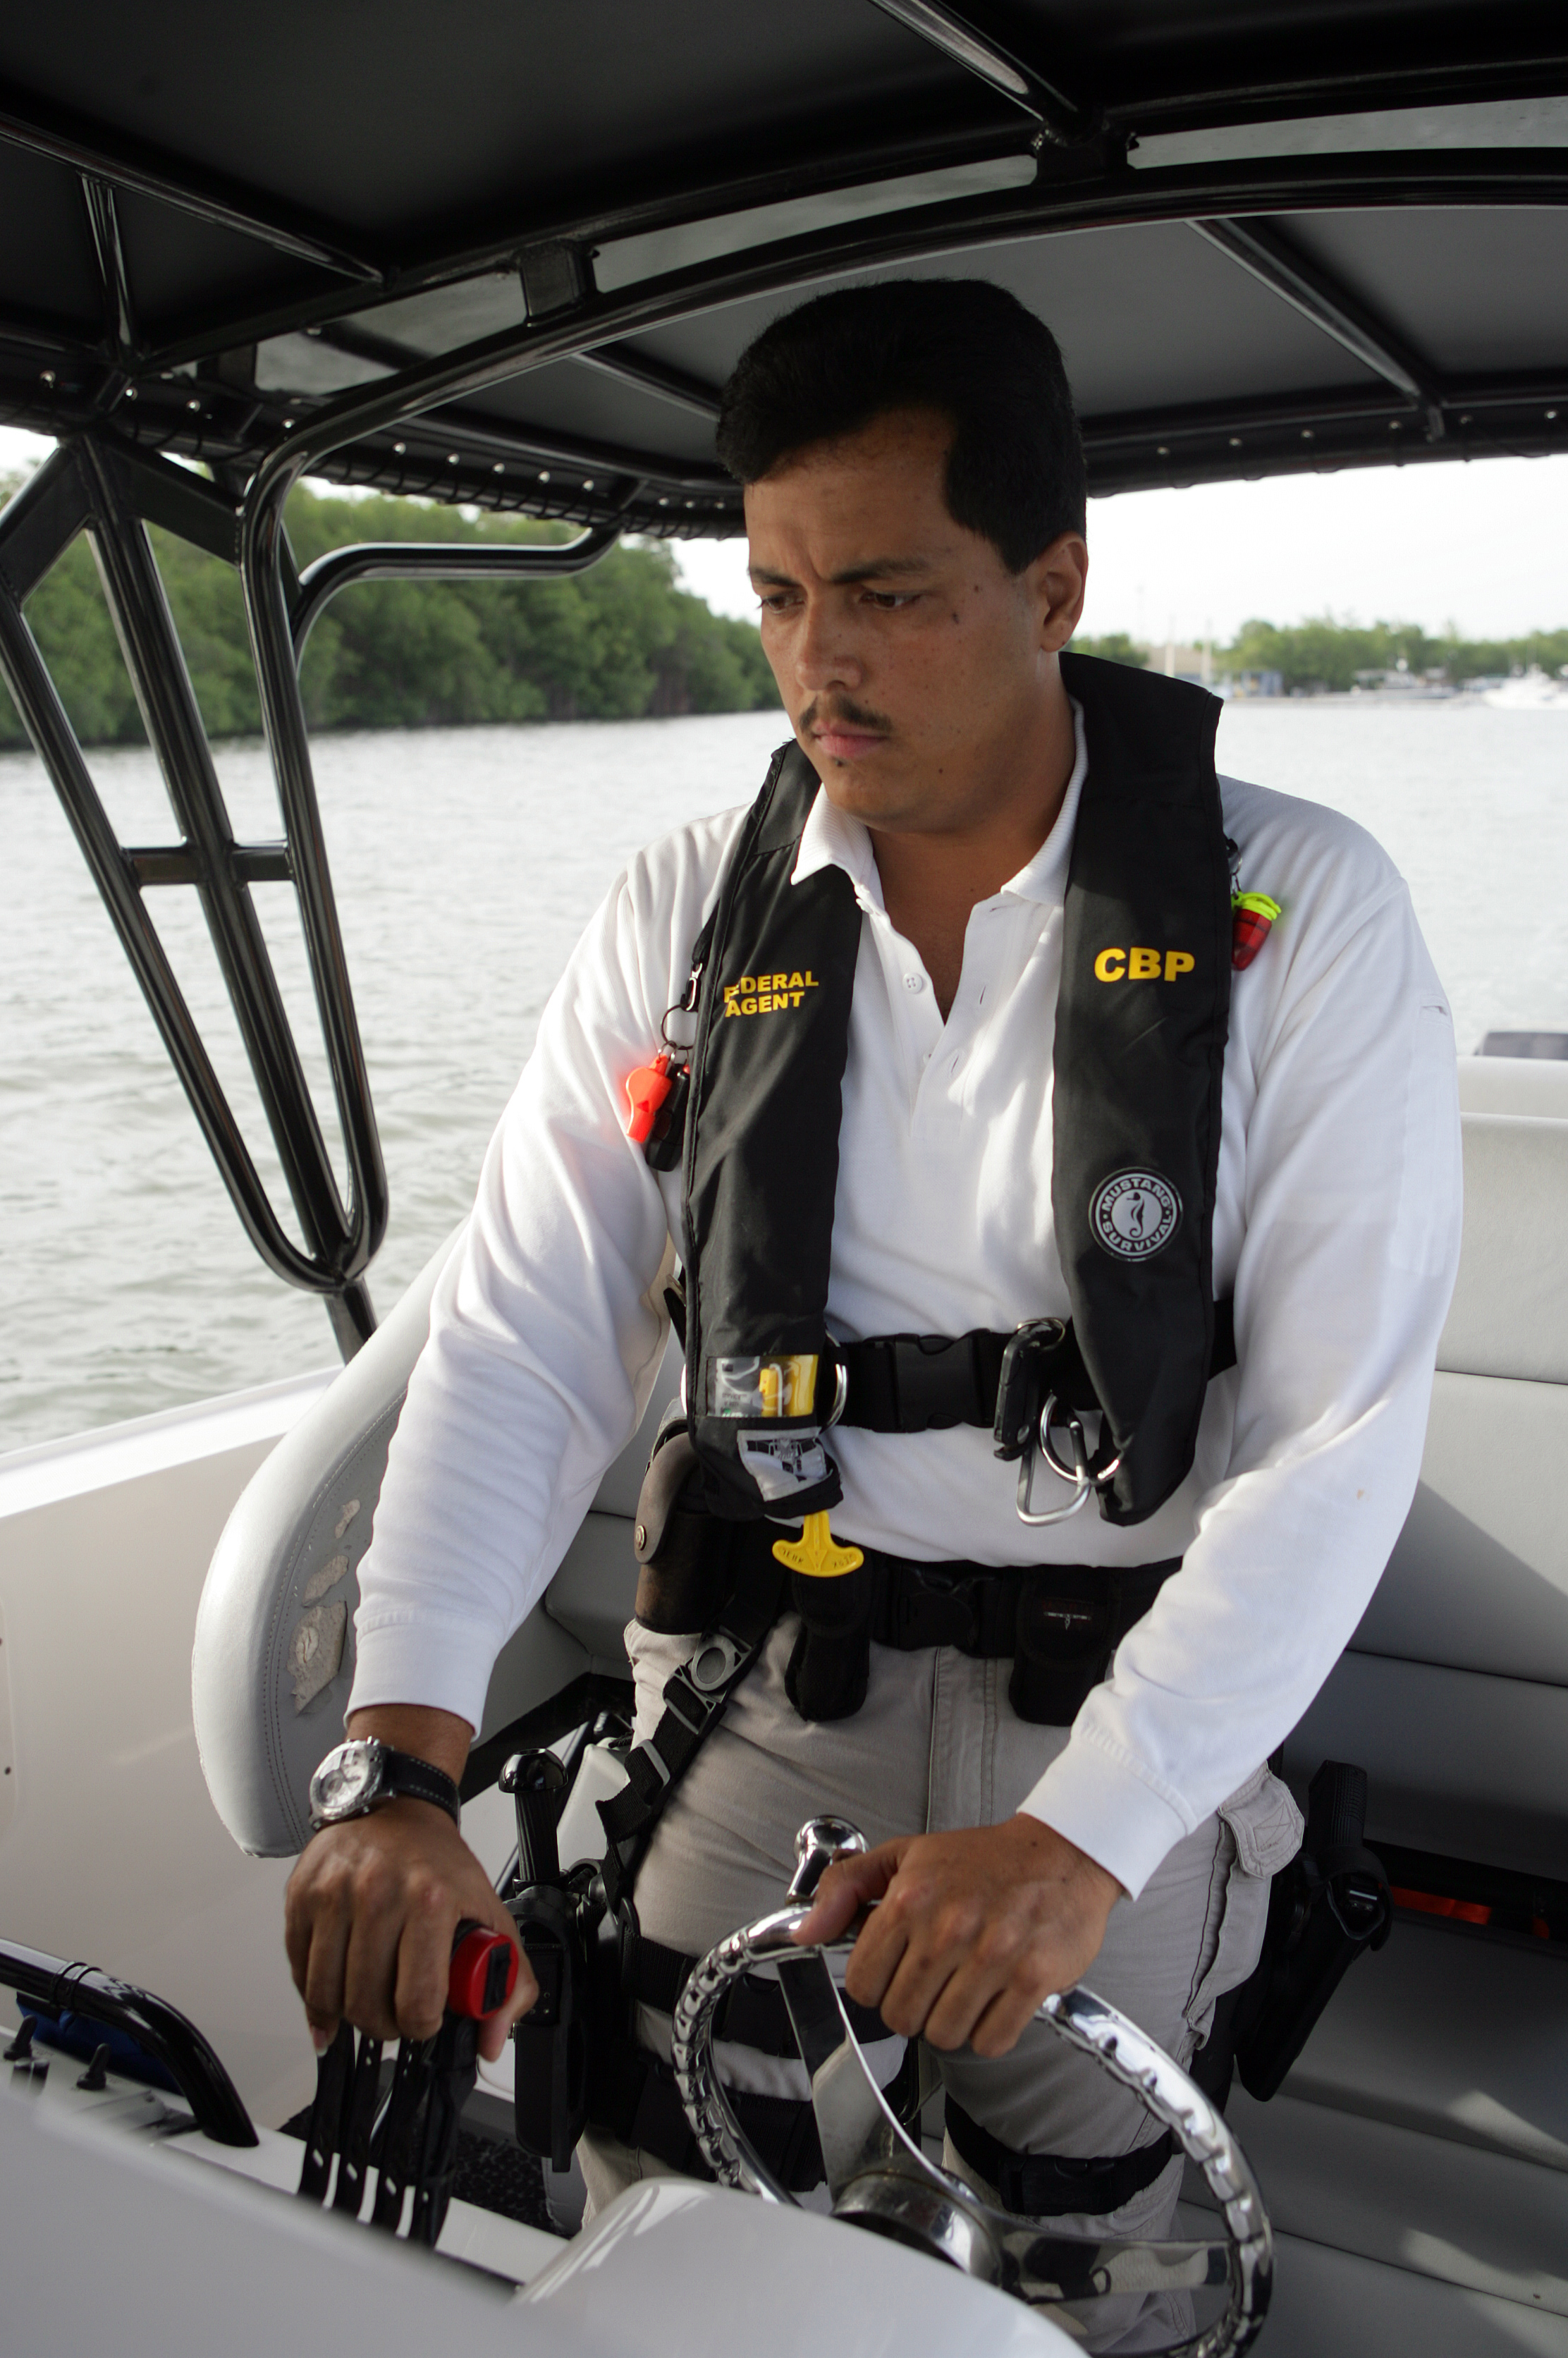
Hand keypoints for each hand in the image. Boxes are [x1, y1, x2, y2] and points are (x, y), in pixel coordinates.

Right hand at [284, 1707, 534, 2063]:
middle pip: (366, 2004)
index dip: (420, 2026)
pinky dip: (313, 1993)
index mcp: (430, 1900)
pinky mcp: (302, 1895)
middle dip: (382, 2026)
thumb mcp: (490, 1912)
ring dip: (344, 2015)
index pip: (416, 2001)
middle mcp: (378, 1894)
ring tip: (364, 2004)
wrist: (397, 1805)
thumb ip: (511, 1980)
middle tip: (392, 2017)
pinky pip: (298, 1969)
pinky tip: (332, 1991)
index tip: (423, 2020)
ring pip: (326, 1994)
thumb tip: (492, 2039)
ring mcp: (334, 1894)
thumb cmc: (439, 1862)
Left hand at [793, 1815, 1121, 2058]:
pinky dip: (991, 2032)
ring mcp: (994, 1955)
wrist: (1062, 1852)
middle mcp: (949, 1928)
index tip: (893, 1973)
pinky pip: (992, 2040)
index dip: (874, 1985)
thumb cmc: (983, 1859)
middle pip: (901, 2016)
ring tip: (966, 1988)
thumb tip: (806, 1930)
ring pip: (945, 2034)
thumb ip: (846, 1888)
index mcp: (911, 1899)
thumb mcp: (906, 1855)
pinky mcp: (1034, 1979)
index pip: (862, 1984)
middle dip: (913, 2006)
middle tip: (934, 1981)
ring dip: (952, 2021)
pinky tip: (994, 2001)